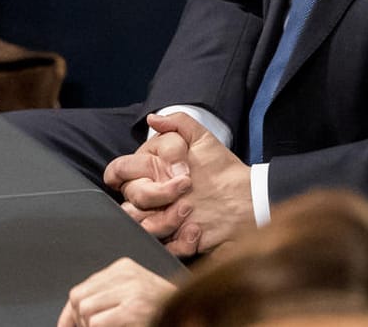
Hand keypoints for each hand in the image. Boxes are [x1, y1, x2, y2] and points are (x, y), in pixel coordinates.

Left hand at [56, 257, 177, 326]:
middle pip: (79, 297)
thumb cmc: (162, 312)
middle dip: (78, 321)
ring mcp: (132, 291)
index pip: (82, 288)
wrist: (192, 313)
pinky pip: (96, 322)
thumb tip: (74, 316)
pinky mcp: (134, 309)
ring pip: (84, 309)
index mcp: (124, 268)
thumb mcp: (132, 296)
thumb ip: (107, 298)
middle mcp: (127, 275)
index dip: (69, 314)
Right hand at [131, 114, 252, 257]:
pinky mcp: (174, 242)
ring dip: (164, 218)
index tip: (160, 169)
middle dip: (156, 192)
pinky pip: (163, 248)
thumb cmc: (221, 169)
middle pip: (130, 198)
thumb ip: (177, 124)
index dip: (131, 170)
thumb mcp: (202, 139)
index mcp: (149, 169)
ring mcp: (161, 219)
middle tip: (186, 185)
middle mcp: (151, 195)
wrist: (248, 200)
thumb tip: (152, 119)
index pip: (119, 170)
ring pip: (140, 225)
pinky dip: (179, 241)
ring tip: (191, 211)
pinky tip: (196, 231)